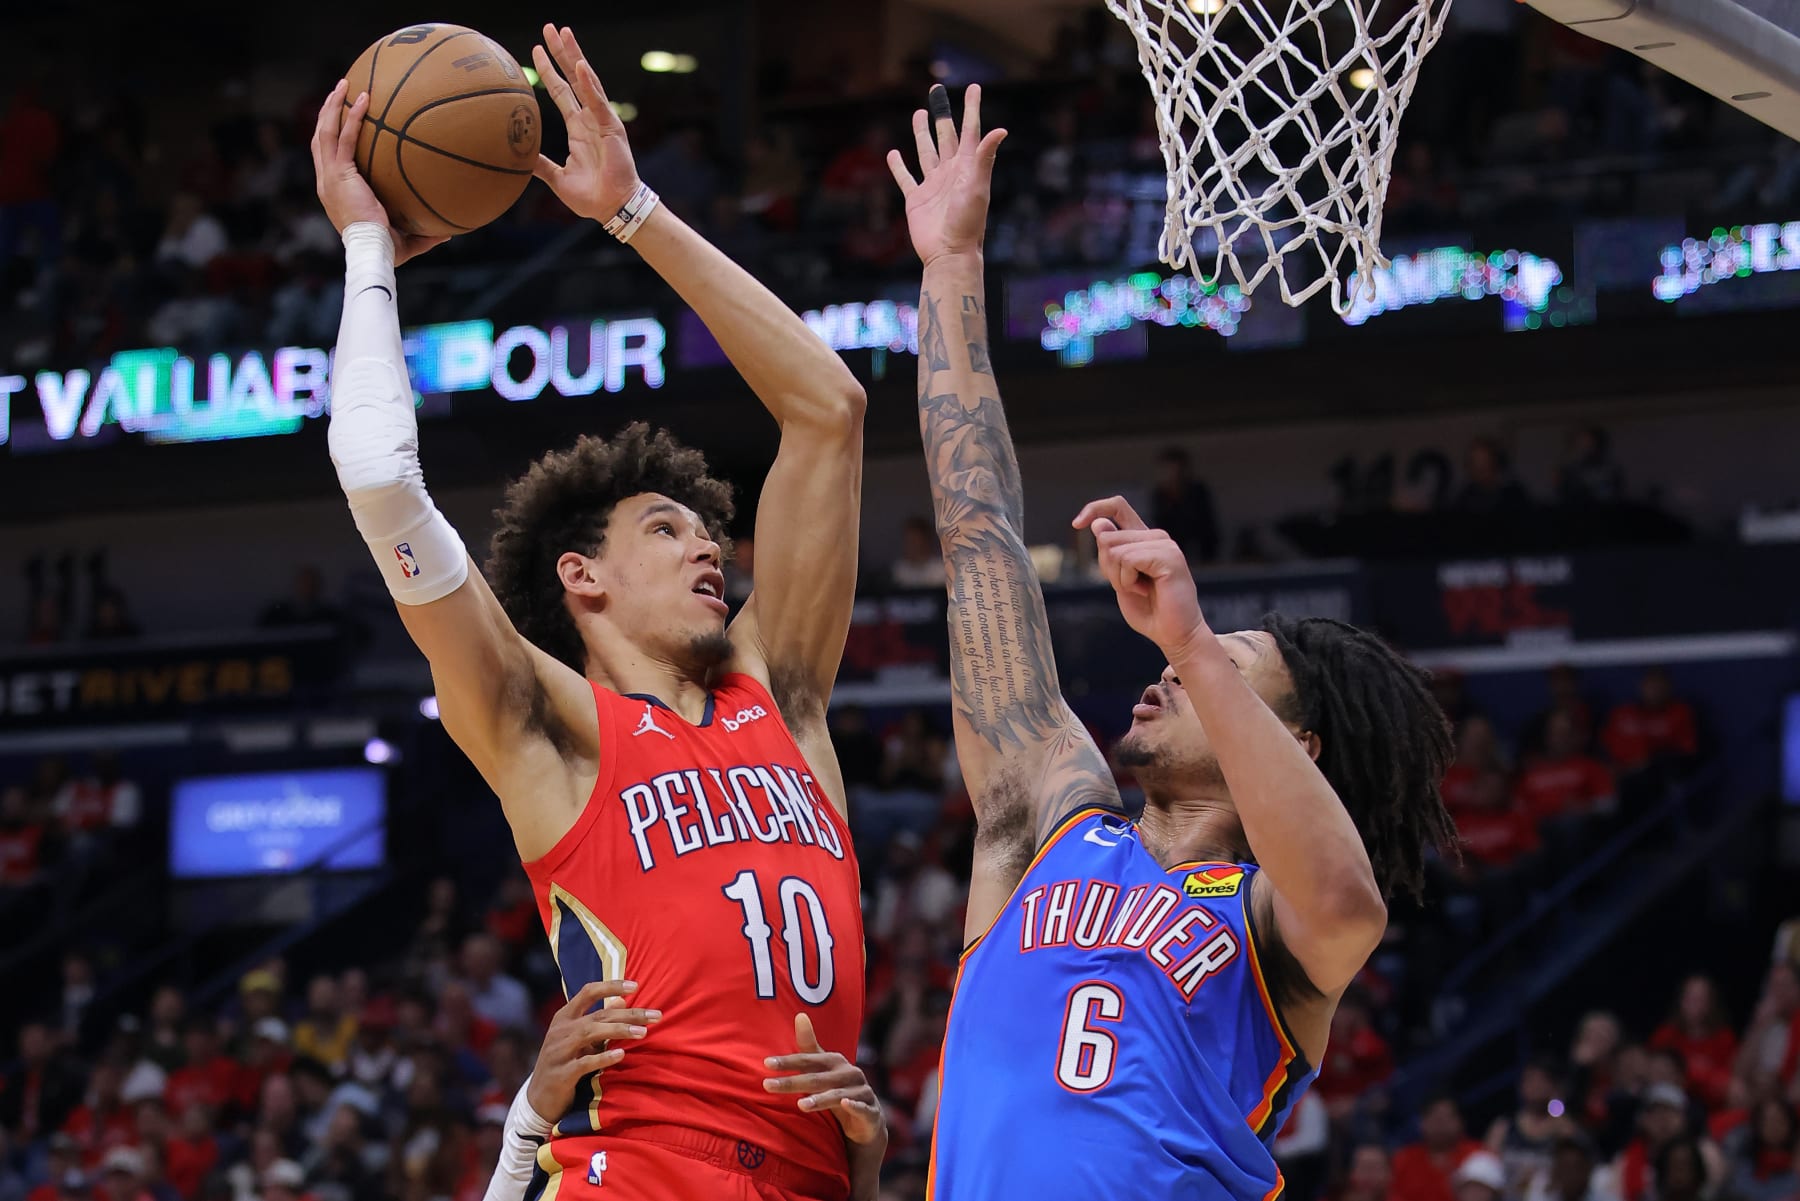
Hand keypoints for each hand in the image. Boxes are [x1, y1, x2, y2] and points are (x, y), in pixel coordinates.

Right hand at [309, 80, 446, 264]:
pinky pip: (346, 138)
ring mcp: (330, 177)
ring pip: (325, 133)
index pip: (328, 159)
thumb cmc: (386, 252)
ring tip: (344, 85)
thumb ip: (423, 233)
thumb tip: (448, 233)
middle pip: (321, 139)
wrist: (374, 253)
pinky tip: (364, 99)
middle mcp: (327, 182)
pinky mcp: (339, 174)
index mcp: (335, 193)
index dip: (331, 138)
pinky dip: (353, 117)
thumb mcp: (405, 239)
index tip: (341, 121)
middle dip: (327, 114)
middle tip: (338, 93)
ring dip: (333, 106)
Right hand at [524, 979, 662, 1120]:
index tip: (635, 985)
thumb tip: (622, 1000)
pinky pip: (583, 1063)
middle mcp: (560, 1030)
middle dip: (629, 1014)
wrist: (538, 1099)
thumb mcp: (580, 1039)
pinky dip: (603, 1058)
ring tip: (643, 1032)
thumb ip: (599, 1020)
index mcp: (564, 1017)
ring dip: (619, 1031)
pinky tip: (620, 1055)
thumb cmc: (564, 1063)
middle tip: (655, 1015)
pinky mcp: (561, 1074)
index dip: (611, 986)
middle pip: (598, 1015)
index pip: (588, 992)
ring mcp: (558, 1052)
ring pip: (590, 1033)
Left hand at [531, 25, 640, 220]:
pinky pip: (598, 102)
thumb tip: (519, 159)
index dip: (548, 71)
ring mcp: (602, 120)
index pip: (561, 91)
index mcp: (578, 128)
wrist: (612, 208)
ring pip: (586, 81)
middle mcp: (590, 118)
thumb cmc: (591, 196)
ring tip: (564, 33)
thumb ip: (541, 165)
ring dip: (574, 56)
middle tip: (550, 28)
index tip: (535, 51)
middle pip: (573, 77)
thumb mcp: (557, 178)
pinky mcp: (612, 128)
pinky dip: (588, 84)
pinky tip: (579, 66)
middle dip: (561, 52)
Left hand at [762, 1014, 884, 1145]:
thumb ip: (809, 1047)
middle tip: (768, 1085)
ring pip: (838, 1094)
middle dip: (792, 1082)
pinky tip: (845, 1104)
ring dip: (820, 1099)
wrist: (867, 1119)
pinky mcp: (871, 1111)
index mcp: (834, 1062)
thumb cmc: (838, 1089)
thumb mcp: (823, 1069)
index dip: (787, 1061)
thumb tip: (800, 1015)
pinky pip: (862, 1108)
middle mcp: (848, 1073)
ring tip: (801, 1105)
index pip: (807, 1060)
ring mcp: (861, 1091)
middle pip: (816, 1078)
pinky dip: (854, 1106)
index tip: (766, 1063)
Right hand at [887, 84, 1006, 267]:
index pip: (970, 130)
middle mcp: (951, 172)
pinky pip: (906, 178)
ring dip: (923, 133)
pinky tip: (894, 154)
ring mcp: (933, 185)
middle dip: (942, 113)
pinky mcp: (916, 200)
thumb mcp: (978, 187)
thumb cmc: (968, 222)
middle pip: (946, 135)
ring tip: (919, 113)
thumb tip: (1000, 130)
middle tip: (936, 90)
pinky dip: (899, 166)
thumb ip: (985, 158)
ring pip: (926, 151)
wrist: (949, 253)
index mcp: (968, 166)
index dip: (971, 108)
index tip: (973, 87)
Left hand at [1073, 495, 1209, 656]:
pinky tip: (1147, 590)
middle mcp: (1155, 536)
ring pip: (1114, 549)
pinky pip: (1128, 559)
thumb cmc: (1149, 609)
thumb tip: (1098, 524)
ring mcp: (1164, 544)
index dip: (1094, 509)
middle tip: (1131, 586)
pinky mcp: (1169, 556)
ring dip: (1119, 577)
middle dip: (1107, 567)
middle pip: (1106, 536)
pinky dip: (1129, 580)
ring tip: (1142, 589)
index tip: (1076, 524)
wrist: (1175, 634)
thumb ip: (1109, 553)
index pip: (1117, 507)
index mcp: (1143, 538)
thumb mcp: (1119, 579)